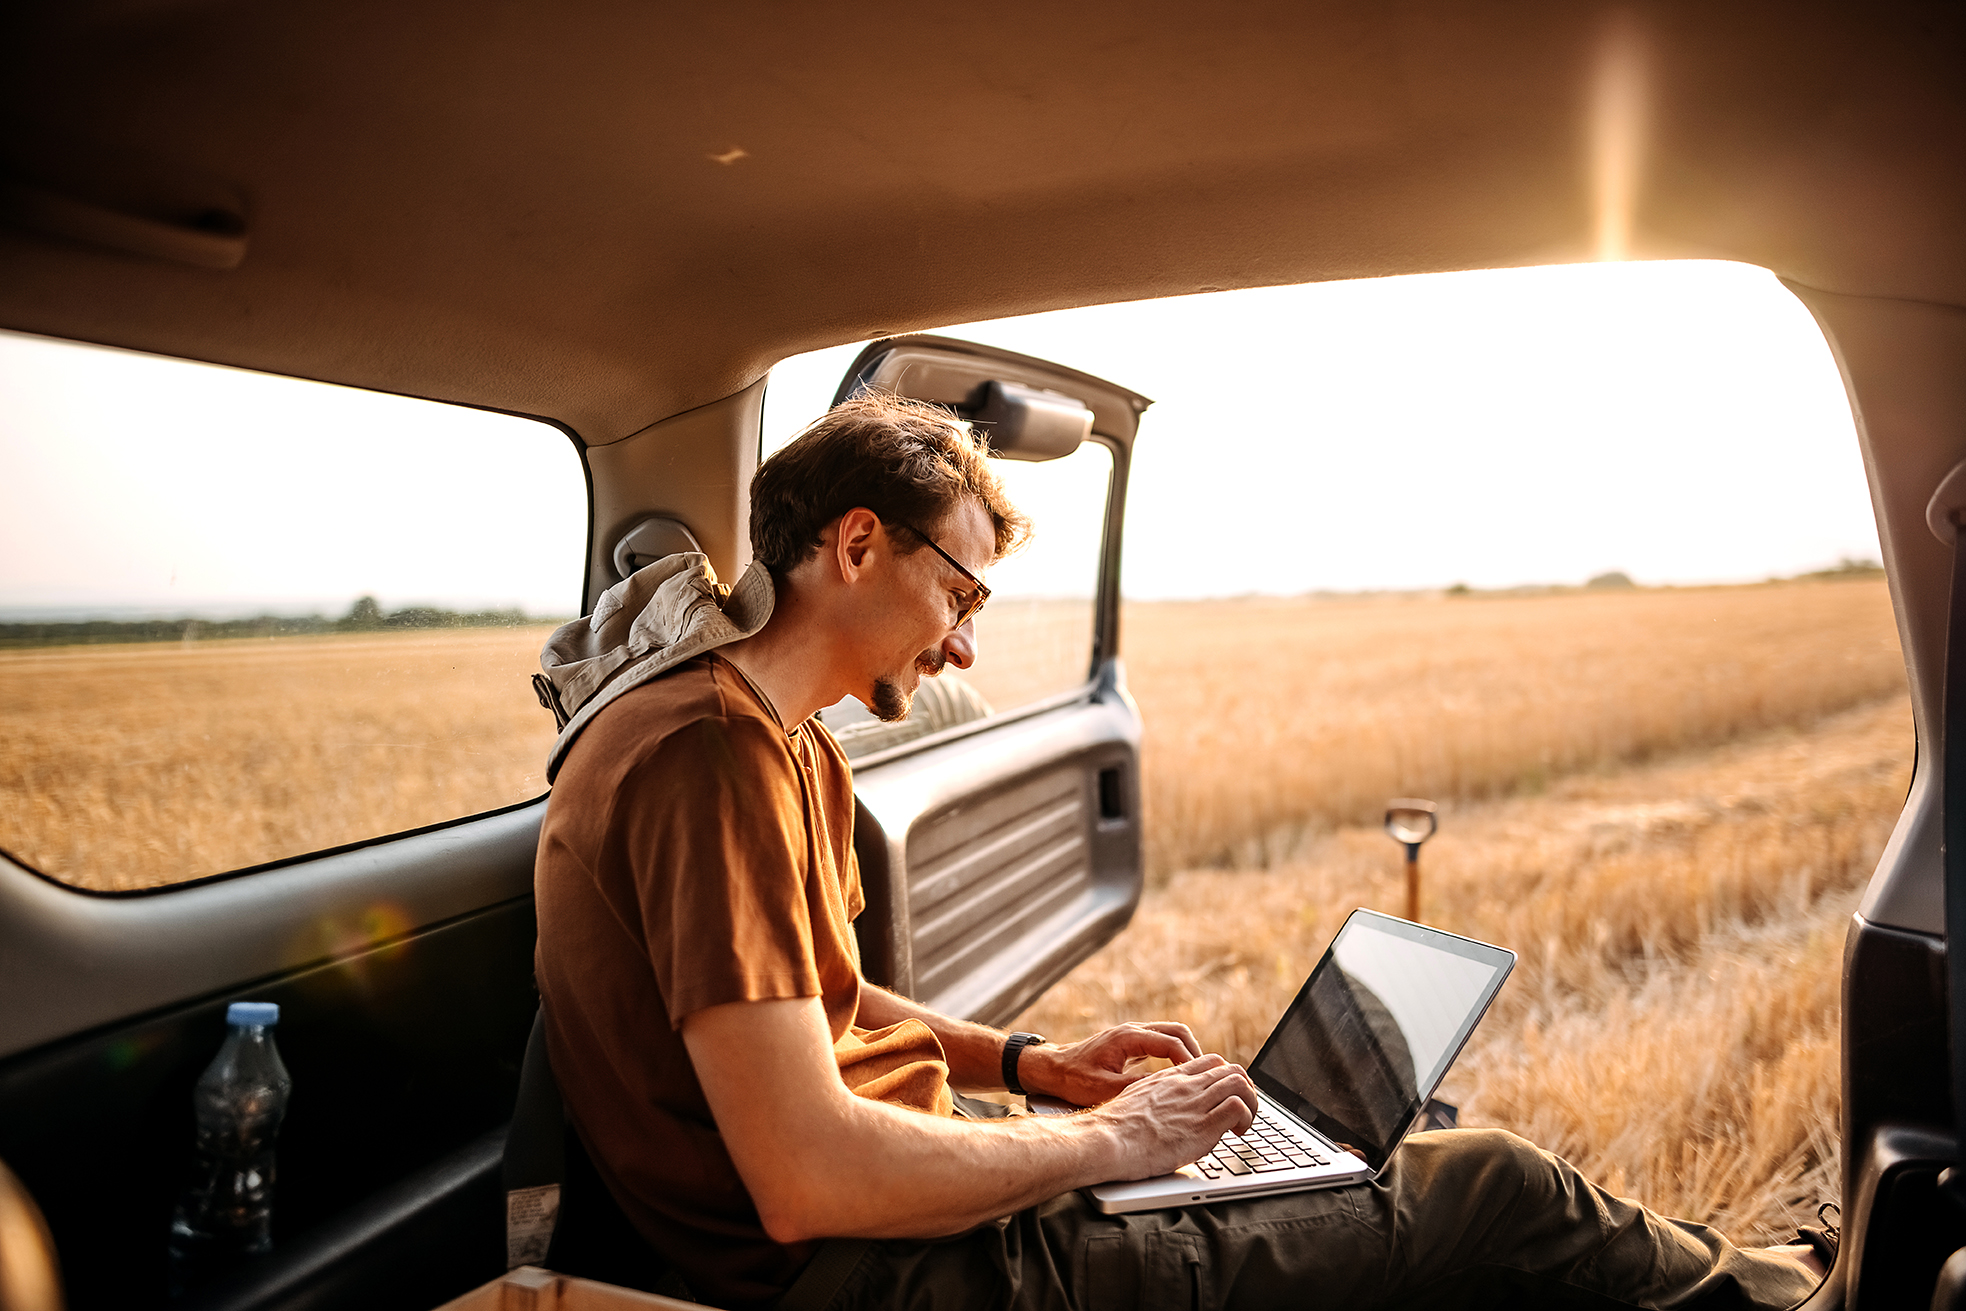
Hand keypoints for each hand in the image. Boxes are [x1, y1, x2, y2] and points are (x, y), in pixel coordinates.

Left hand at [1018, 1021, 1203, 1106]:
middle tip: (1207, 1076)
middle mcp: (1133, 1031)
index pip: (1171, 1042)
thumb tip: (1165, 1093)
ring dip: (1186, 1053)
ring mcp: (1132, 1036)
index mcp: (1128, 1038)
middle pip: (1177, 1031)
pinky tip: (1179, 1078)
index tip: (1202, 1079)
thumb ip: (1134, 1089)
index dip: (1190, 1060)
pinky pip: (1161, 1043)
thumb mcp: (1103, 1089)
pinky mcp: (1130, 1045)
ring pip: (1170, 1035)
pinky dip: (1175, 1056)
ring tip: (1198, 1078)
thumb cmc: (1072, 1079)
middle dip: (1195, 1052)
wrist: (1050, 1070)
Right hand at [1089, 1054, 1257, 1179]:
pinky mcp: (1202, 1126)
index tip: (1225, 1095)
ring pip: (1240, 1083)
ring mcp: (1195, 1103)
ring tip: (1243, 1123)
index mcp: (1169, 1078)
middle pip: (1232, 1069)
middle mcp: (1185, 1086)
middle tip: (1242, 1109)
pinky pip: (1238, 1108)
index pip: (1210, 1062)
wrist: (1105, 1140)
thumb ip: (1155, 1098)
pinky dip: (1246, 1118)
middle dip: (1245, 1089)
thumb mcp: (1134, 1100)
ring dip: (1251, 1103)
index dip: (1226, 1077)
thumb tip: (1161, 1110)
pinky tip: (1237, 1133)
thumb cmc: (1112, 1129)